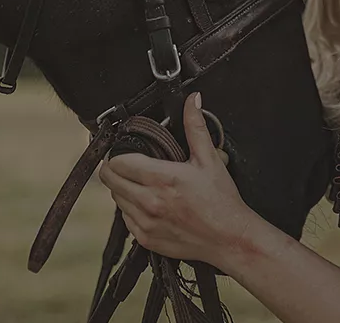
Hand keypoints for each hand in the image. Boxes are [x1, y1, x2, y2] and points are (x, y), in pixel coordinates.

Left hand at [98, 92, 258, 268]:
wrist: (230, 238)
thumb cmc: (221, 200)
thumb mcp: (210, 159)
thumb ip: (196, 126)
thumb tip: (193, 100)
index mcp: (162, 179)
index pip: (118, 162)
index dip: (117, 153)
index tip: (125, 151)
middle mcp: (150, 202)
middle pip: (110, 180)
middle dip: (116, 168)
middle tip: (129, 164)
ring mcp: (146, 223)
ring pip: (115, 199)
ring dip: (123, 189)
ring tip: (142, 183)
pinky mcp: (146, 239)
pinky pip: (125, 219)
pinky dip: (131, 209)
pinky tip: (149, 203)